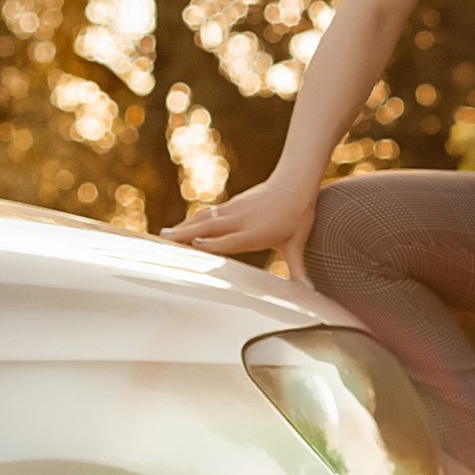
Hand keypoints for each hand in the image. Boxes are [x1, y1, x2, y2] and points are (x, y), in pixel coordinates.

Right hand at [174, 170, 318, 275]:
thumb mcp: (298, 244)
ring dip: (184, 226)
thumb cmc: (297, 216)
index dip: (213, 243)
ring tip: (164, 235)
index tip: (195, 246)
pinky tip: (181, 226)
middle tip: (165, 241)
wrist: (295, 182)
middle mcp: (241, 220)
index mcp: (255, 232)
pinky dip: (192, 220)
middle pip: (210, 228)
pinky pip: (208, 213)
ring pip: (205, 219)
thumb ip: (299, 270)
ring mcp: (234, 210)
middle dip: (187, 234)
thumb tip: (310, 291)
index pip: (230, 240)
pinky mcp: (231, 204)